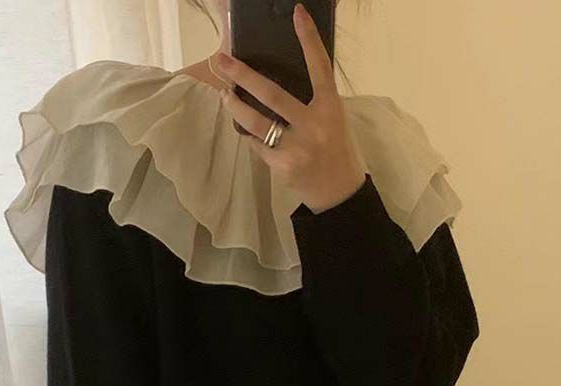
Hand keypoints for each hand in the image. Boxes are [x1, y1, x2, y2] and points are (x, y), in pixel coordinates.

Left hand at [215, 2, 368, 213]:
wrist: (338, 193)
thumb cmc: (335, 151)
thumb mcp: (333, 121)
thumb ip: (311, 103)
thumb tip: (272, 86)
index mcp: (330, 108)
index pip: (320, 67)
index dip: (309, 40)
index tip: (297, 13)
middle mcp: (314, 124)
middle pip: (272, 94)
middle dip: (243, 76)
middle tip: (222, 61)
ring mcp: (297, 147)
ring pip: (256, 122)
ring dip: (235, 106)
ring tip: (224, 94)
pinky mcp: (282, 166)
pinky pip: (258, 145)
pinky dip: (249, 136)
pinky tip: (244, 129)